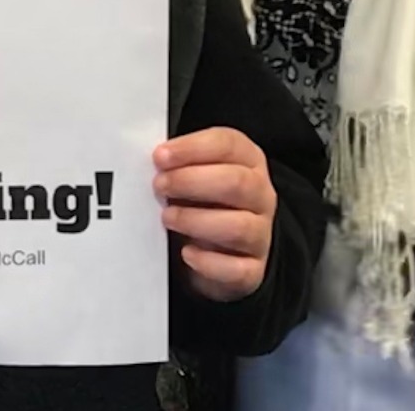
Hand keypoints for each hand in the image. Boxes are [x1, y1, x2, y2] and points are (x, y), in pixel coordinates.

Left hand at [152, 126, 275, 301]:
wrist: (222, 251)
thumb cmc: (202, 202)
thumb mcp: (194, 173)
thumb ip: (179, 163)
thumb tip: (155, 161)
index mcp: (247, 161)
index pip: (228, 144)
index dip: (192, 148)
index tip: (160, 156)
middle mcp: (260, 195)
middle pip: (236, 182)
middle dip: (191, 181)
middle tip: (160, 186)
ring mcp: (260, 234)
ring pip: (239, 226)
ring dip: (195, 220)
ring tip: (167, 217)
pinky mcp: (253, 269)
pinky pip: (237, 269)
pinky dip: (208, 262)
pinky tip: (187, 253)